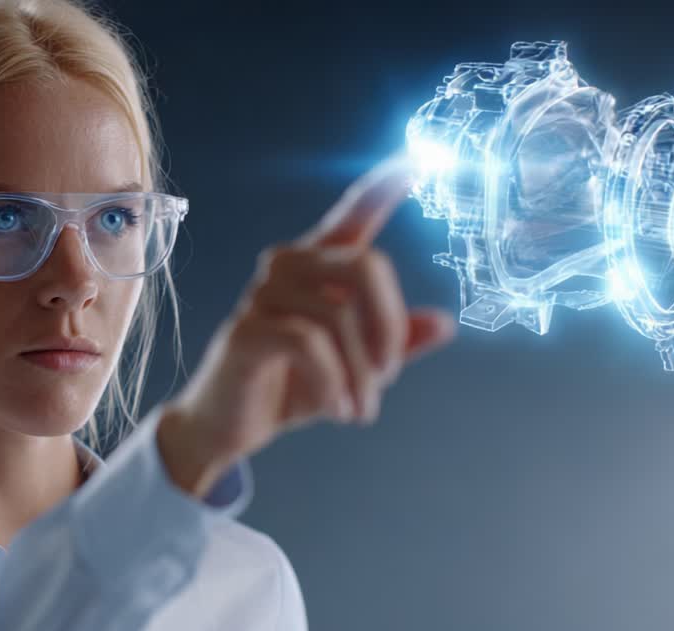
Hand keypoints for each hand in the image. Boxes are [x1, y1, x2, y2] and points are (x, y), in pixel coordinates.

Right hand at [157, 152, 457, 497]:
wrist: (228, 427)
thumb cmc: (289, 387)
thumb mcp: (354, 369)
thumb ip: (395, 345)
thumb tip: (445, 323)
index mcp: (316, 268)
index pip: (352, 217)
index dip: (382, 188)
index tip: (420, 161)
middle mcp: (288, 267)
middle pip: (366, 266)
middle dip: (389, 328)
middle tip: (388, 377)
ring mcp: (263, 294)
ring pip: (339, 316)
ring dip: (362, 374)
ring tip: (360, 409)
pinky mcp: (246, 329)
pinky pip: (308, 343)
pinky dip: (333, 381)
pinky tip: (335, 406)